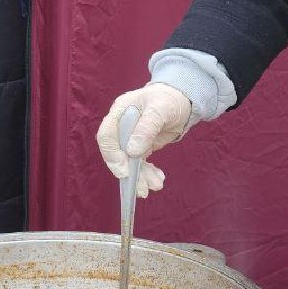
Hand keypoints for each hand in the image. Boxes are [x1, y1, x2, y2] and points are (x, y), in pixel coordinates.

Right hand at [95, 83, 191, 197]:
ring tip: (156, 186)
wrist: (181, 101)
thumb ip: (146, 127)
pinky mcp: (140, 148)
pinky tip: (158, 179)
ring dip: (141, 178)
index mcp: (120, 112)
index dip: (112, 155)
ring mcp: (130, 139)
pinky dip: (148, 174)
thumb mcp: (160, 108)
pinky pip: (140, 165)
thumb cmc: (168, 99)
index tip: (124, 171)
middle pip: (117, 154)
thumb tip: (132, 151)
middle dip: (129, 173)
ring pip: (129, 163)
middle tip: (142, 189)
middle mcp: (121, 127)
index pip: (106, 135)